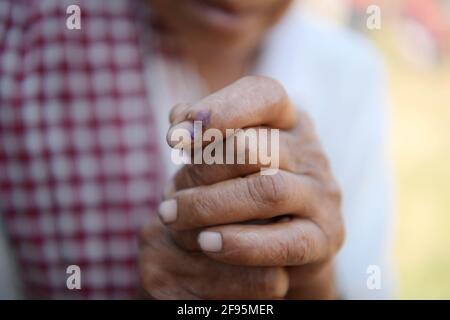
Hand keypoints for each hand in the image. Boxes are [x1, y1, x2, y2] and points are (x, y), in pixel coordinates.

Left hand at [139, 76, 344, 298]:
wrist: (274, 244)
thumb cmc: (239, 191)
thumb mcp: (219, 159)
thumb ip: (202, 136)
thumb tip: (179, 117)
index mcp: (289, 123)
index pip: (266, 95)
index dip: (220, 109)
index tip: (175, 137)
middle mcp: (311, 153)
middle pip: (256, 147)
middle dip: (202, 170)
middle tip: (167, 197)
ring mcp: (323, 195)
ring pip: (268, 191)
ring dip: (210, 206)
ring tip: (172, 218)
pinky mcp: (325, 238)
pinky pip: (286, 242)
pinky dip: (241, 244)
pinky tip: (207, 244)